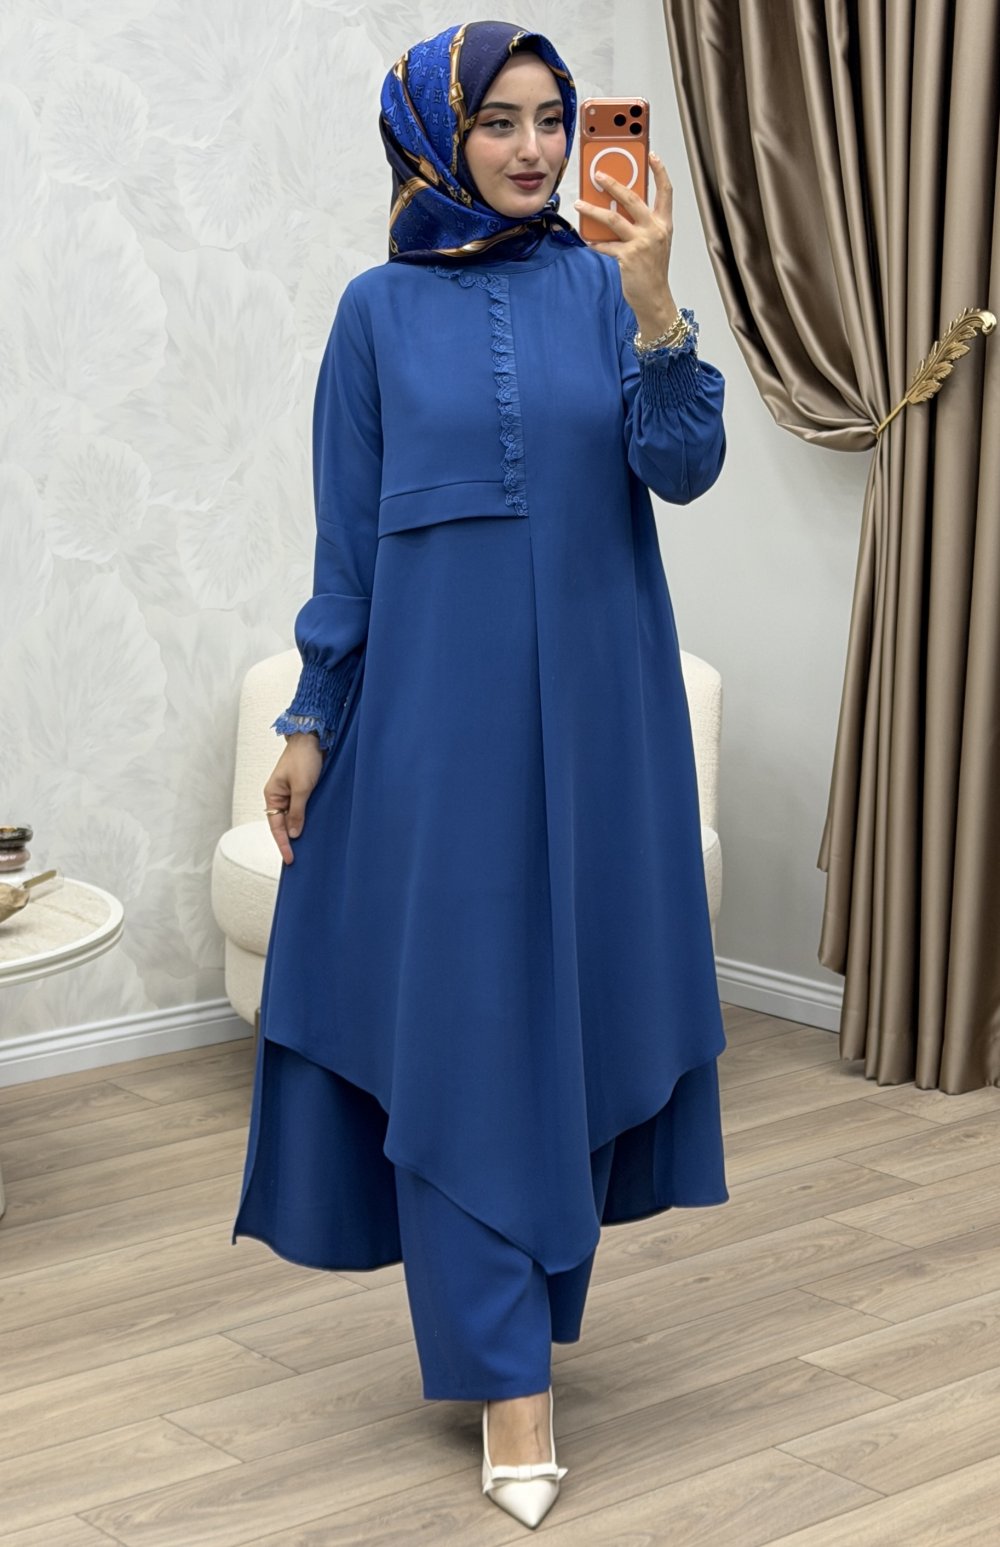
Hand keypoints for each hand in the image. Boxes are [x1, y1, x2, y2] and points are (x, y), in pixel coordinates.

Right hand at [263, 735, 324, 864]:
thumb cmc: (304, 758)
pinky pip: (303, 809)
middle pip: (283, 825)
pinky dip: (307, 819)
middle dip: (289, 841)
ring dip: (300, 830)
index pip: (276, 827)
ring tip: (307, 849)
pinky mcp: (303, 790)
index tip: (289, 859)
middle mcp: (279, 796)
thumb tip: (293, 833)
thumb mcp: (302, 787)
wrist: (313, 738)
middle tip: (298, 859)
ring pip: (294, 818)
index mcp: (272, 795)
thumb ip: (297, 811)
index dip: (283, 844)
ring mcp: (291, 793)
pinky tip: (314, 829)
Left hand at [575, 151, 677, 337]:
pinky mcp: (628, 257)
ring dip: (593, 210)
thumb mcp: (654, 242)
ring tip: (579, 204)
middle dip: (613, 184)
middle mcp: (655, 230)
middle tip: (598, 175)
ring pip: (613, 219)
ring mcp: (641, 243)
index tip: (652, 155)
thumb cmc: (652, 270)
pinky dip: (594, 242)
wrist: (654, 297)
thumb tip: (619, 207)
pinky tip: (586, 239)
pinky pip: (606, 245)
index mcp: (664, 223)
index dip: (660, 171)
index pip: (666, 191)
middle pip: (632, 199)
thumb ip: (642, 224)